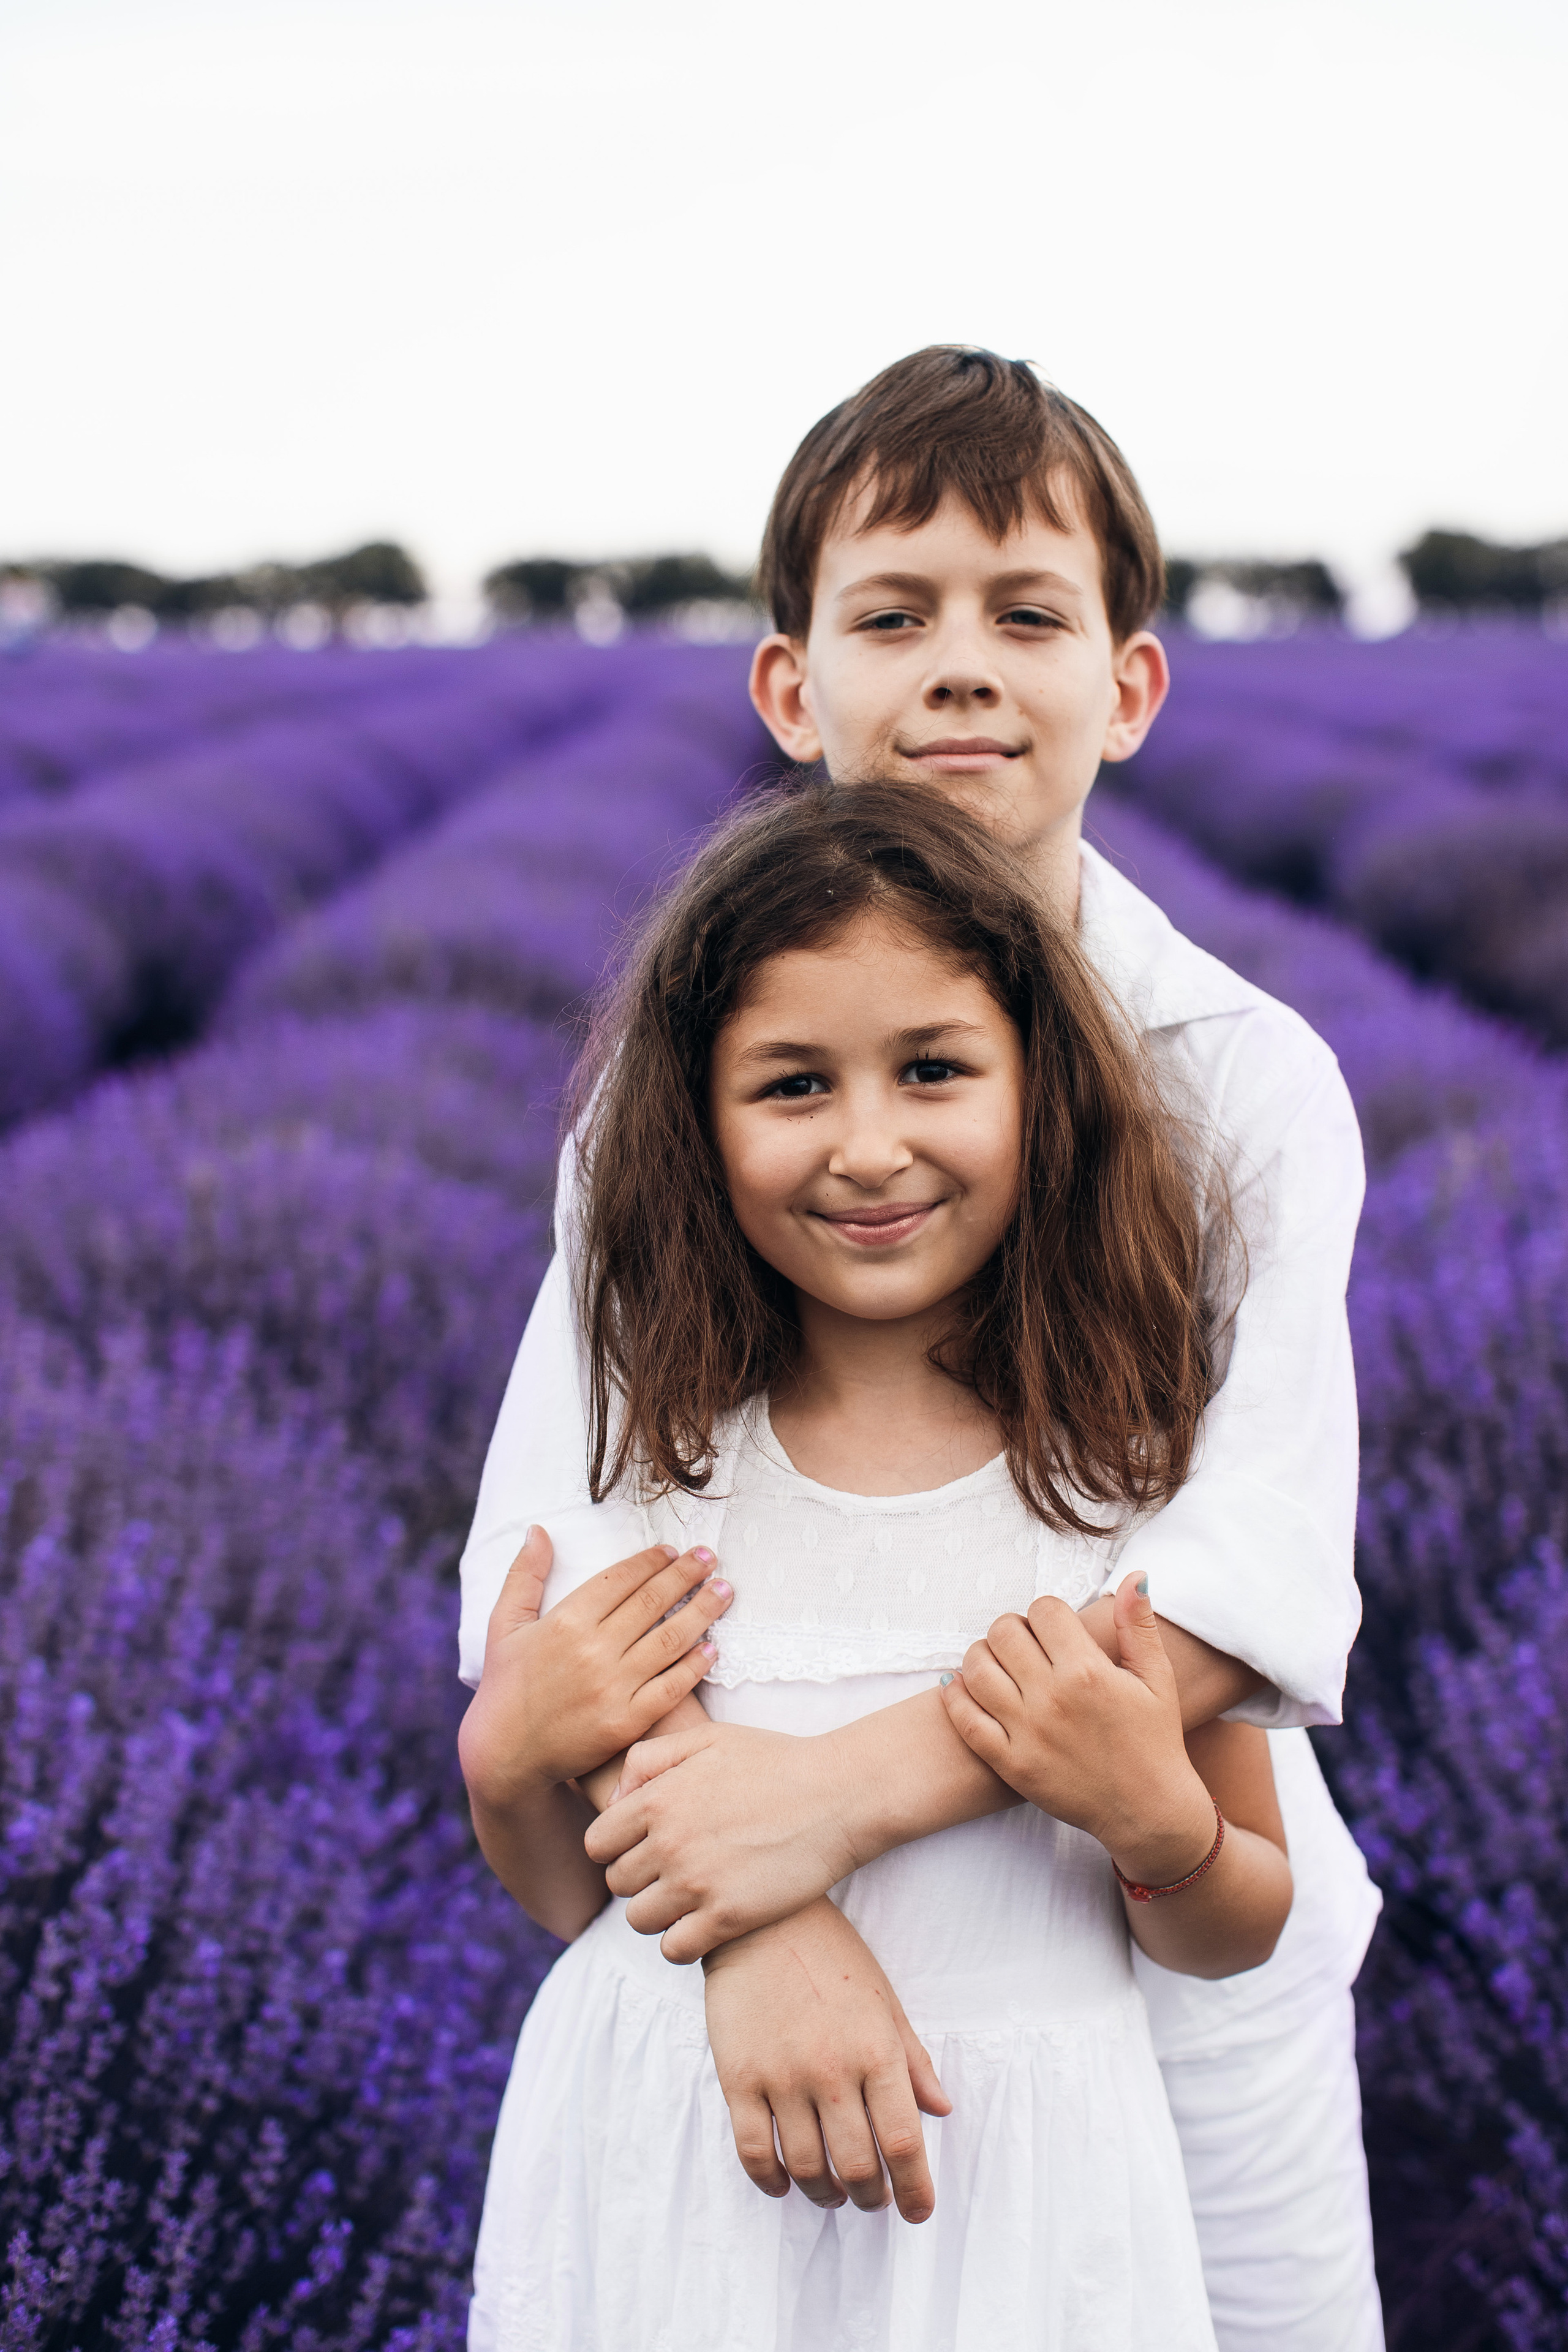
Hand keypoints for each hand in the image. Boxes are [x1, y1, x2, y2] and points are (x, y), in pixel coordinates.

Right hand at [457, 1526, 732, 1805]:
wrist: (505, 1755)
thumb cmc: (505, 1687)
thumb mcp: (504, 1625)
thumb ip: (524, 1575)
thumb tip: (538, 1530)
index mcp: (565, 1622)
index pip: (620, 1579)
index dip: (651, 1561)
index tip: (672, 1550)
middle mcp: (592, 1651)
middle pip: (652, 1602)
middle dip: (687, 1575)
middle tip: (711, 1558)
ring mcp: (612, 1687)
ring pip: (670, 1639)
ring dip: (702, 1611)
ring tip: (724, 1591)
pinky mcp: (626, 1722)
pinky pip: (670, 1687)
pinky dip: (695, 1665)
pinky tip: (713, 1648)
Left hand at [583, 1719, 857, 1961]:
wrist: (838, 1795)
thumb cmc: (775, 1761)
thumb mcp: (708, 1739)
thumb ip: (650, 1758)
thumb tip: (615, 1798)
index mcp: (657, 1799)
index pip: (597, 1844)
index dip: (615, 1847)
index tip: (642, 1846)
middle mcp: (669, 1843)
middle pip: (617, 1883)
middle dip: (638, 1879)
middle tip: (670, 1870)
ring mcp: (697, 1883)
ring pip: (639, 1920)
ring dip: (657, 1913)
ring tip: (687, 1897)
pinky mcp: (728, 1917)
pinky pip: (675, 1949)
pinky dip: (682, 1942)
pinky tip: (704, 1923)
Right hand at [704, 1897, 949, 2223]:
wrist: (759, 1919)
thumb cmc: (830, 1955)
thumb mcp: (884, 1999)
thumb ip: (912, 2058)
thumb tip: (941, 2109)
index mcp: (875, 2050)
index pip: (903, 2142)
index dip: (915, 2189)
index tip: (918, 2212)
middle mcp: (831, 2071)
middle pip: (858, 2165)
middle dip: (871, 2196)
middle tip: (874, 2198)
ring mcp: (781, 2078)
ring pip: (807, 2167)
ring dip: (825, 2193)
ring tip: (834, 2192)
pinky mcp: (738, 2079)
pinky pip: (753, 2151)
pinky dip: (771, 2180)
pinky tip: (783, 2182)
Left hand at [939, 1572, 1216, 1889]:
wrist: (1147, 1811)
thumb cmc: (1154, 1741)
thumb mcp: (1157, 1678)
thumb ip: (1138, 1624)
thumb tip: (1136, 1575)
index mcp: (1088, 1671)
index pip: (1043, 1610)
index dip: (1048, 1612)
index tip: (1056, 1628)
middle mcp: (1052, 1698)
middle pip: (1004, 1631)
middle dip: (1014, 1629)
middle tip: (1026, 1645)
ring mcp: (1027, 1733)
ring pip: (976, 1668)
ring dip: (983, 1656)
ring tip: (1001, 1664)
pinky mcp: (1010, 1763)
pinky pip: (965, 1719)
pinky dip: (956, 1697)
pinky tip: (963, 1686)